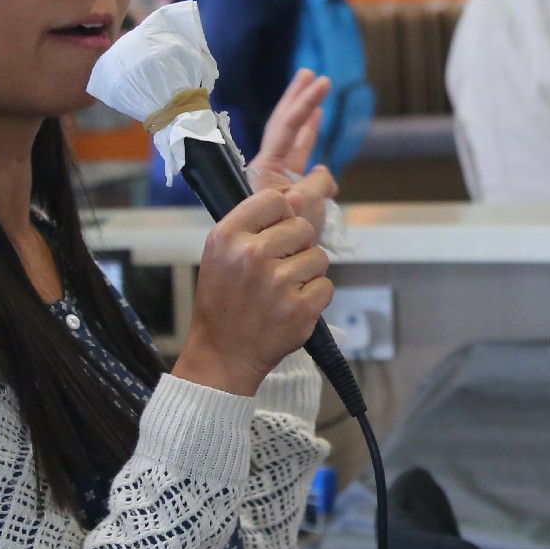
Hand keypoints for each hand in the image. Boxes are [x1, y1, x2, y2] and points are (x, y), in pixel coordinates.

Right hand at [173, 188, 333, 396]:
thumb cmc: (224, 301)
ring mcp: (277, 283)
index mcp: (227, 236)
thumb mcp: (224, 254)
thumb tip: (296, 195)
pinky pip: (326, 286)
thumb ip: (257, 223)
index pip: (274, 200)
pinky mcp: (299, 308)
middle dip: (297, 247)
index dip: (281, 216)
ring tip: (282, 290)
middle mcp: (251, 255)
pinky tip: (292, 306)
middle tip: (276, 270)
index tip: (274, 235)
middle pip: (303, 227)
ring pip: (319, 257)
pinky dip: (315, 297)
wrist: (223, 353)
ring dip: (307, 273)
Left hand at [247, 69, 337, 227]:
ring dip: (306, 119)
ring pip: (293, 142)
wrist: (275, 267)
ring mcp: (278, 181)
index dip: (305, 103)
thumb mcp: (306, 205)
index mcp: (265, 168)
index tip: (322, 83)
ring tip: (315, 98)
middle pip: (283, 125)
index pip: (286, 126)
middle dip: (298, 99)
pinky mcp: (289, 194)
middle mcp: (268, 170)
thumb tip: (323, 176)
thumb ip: (317, 181)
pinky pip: (303, 164)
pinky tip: (320, 147)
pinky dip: (313, 149)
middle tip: (311, 75)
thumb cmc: (285, 237)